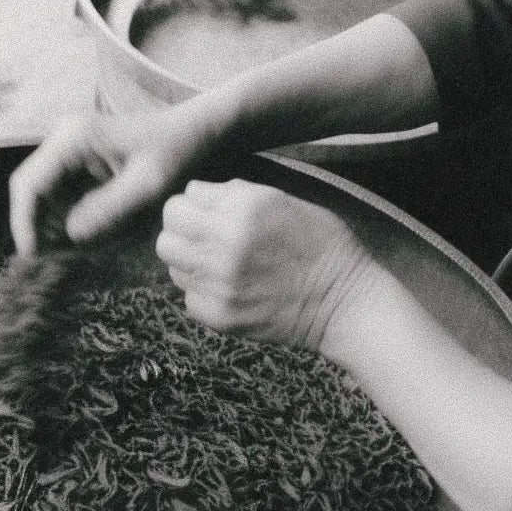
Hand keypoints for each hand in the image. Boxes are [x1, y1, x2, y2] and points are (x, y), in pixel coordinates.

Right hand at [7, 103, 216, 253]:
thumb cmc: (176, 152)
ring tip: (96, 245)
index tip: (34, 257)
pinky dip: (76, 219)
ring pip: (47, 200)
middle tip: (67, 260)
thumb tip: (69, 234)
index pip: (29, 184)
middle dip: (43, 228)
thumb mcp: (148, 185)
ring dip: (61, 226)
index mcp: (74, 138)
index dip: (25, 223)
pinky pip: (65, 199)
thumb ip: (110, 209)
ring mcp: (70, 151)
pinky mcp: (79, 164)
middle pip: (33, 193)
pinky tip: (104, 232)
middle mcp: (64, 140)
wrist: (194, 133)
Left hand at [155, 180, 375, 353]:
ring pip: (172, 265)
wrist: (344, 301)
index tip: (212, 212)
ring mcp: (219, 284)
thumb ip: (236, 194)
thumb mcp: (283, 199)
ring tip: (220, 262)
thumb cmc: (321, 243)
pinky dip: (204, 291)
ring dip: (191, 260)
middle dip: (184, 231)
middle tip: (207, 236)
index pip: (183, 198)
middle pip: (167, 233)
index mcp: (242, 208)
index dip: (197, 203)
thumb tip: (198, 195)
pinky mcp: (219, 316)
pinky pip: (188, 296)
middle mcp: (224, 244)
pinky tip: (230, 287)